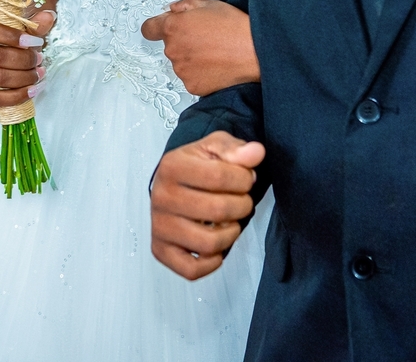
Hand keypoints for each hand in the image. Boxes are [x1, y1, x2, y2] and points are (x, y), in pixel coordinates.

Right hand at [0, 9, 55, 108]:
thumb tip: (49, 16)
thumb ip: (35, 24)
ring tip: (39, 74)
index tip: (36, 41)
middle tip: (40, 59)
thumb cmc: (13, 43)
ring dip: (23, 78)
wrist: (4, 60)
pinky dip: (16, 96)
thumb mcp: (23, 30)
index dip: (13, 37)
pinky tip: (32, 90)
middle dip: (23, 60)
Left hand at [142, 0, 259, 95]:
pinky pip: (191, 78)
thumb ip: (185, 5)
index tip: (160, 29)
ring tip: (215, 52)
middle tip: (206, 37)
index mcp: (173, 27)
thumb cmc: (235, 28)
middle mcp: (173, 50)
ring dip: (192, 58)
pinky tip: (217, 65)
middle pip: (170, 45)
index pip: (149, 29)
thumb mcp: (210, 4)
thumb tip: (174, 9)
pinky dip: (201, 73)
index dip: (155, 27)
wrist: (255, 54)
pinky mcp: (192, 86)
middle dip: (183, 41)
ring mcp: (182, 70)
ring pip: (181, 62)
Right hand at [151, 131, 264, 280]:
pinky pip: (191, 269)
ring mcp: (159, 226)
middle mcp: (161, 197)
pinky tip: (217, 246)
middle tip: (241, 201)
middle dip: (242, 206)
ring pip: (208, 243)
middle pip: (217, 211)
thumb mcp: (214, 147)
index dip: (244, 179)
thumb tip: (256, 153)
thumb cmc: (195, 166)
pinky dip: (211, 262)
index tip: (246, 178)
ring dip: (231, 234)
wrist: (171, 183)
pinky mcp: (160, 250)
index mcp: (172, 166)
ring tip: (231, 222)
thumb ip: (236, 149)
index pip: (220, 177)